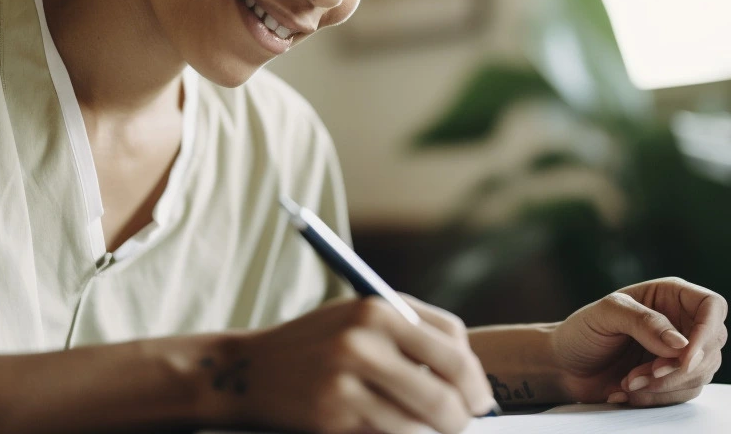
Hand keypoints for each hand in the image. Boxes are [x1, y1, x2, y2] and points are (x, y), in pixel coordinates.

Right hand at [226, 296, 495, 433]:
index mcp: (377, 309)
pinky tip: (397, 429)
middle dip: (465, 414)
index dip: (474, 376)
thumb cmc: (317, 344)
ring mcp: (347, 382)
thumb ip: (411, 333)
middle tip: (466, 422)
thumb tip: (469, 376)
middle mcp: (363, 342)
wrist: (251, 371)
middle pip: (446, 389)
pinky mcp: (335, 418)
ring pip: (422, 423)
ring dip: (435, 433)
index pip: (453, 344)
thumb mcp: (359, 318)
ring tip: (433, 429)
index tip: (479, 396)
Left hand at [550, 277, 726, 407]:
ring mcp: (680, 353)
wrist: (564, 365)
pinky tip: (625, 392)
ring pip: (701, 374)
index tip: (685, 357)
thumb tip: (681, 343)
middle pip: (712, 346)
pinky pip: (683, 394)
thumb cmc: (583, 331)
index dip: (707, 331)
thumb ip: (644, 322)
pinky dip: (655, 398)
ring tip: (627, 383)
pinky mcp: (673, 380)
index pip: (712, 306)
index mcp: (670, 296)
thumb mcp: (607, 314)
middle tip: (644, 374)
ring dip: (664, 385)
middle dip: (679, 367)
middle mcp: (681, 322)